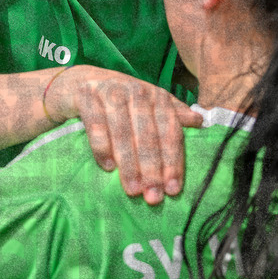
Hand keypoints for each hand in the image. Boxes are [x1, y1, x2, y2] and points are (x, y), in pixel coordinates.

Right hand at [46, 65, 203, 205]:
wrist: (78, 81)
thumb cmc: (119, 101)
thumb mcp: (147, 106)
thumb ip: (171, 114)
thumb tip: (199, 121)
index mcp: (156, 95)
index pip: (169, 129)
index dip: (173, 160)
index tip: (173, 189)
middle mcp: (136, 90)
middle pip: (147, 132)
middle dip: (152, 167)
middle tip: (152, 196)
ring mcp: (109, 90)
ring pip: (123, 130)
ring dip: (129, 162)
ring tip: (132, 189)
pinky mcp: (85, 94)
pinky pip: (95, 123)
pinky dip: (102, 146)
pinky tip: (107, 167)